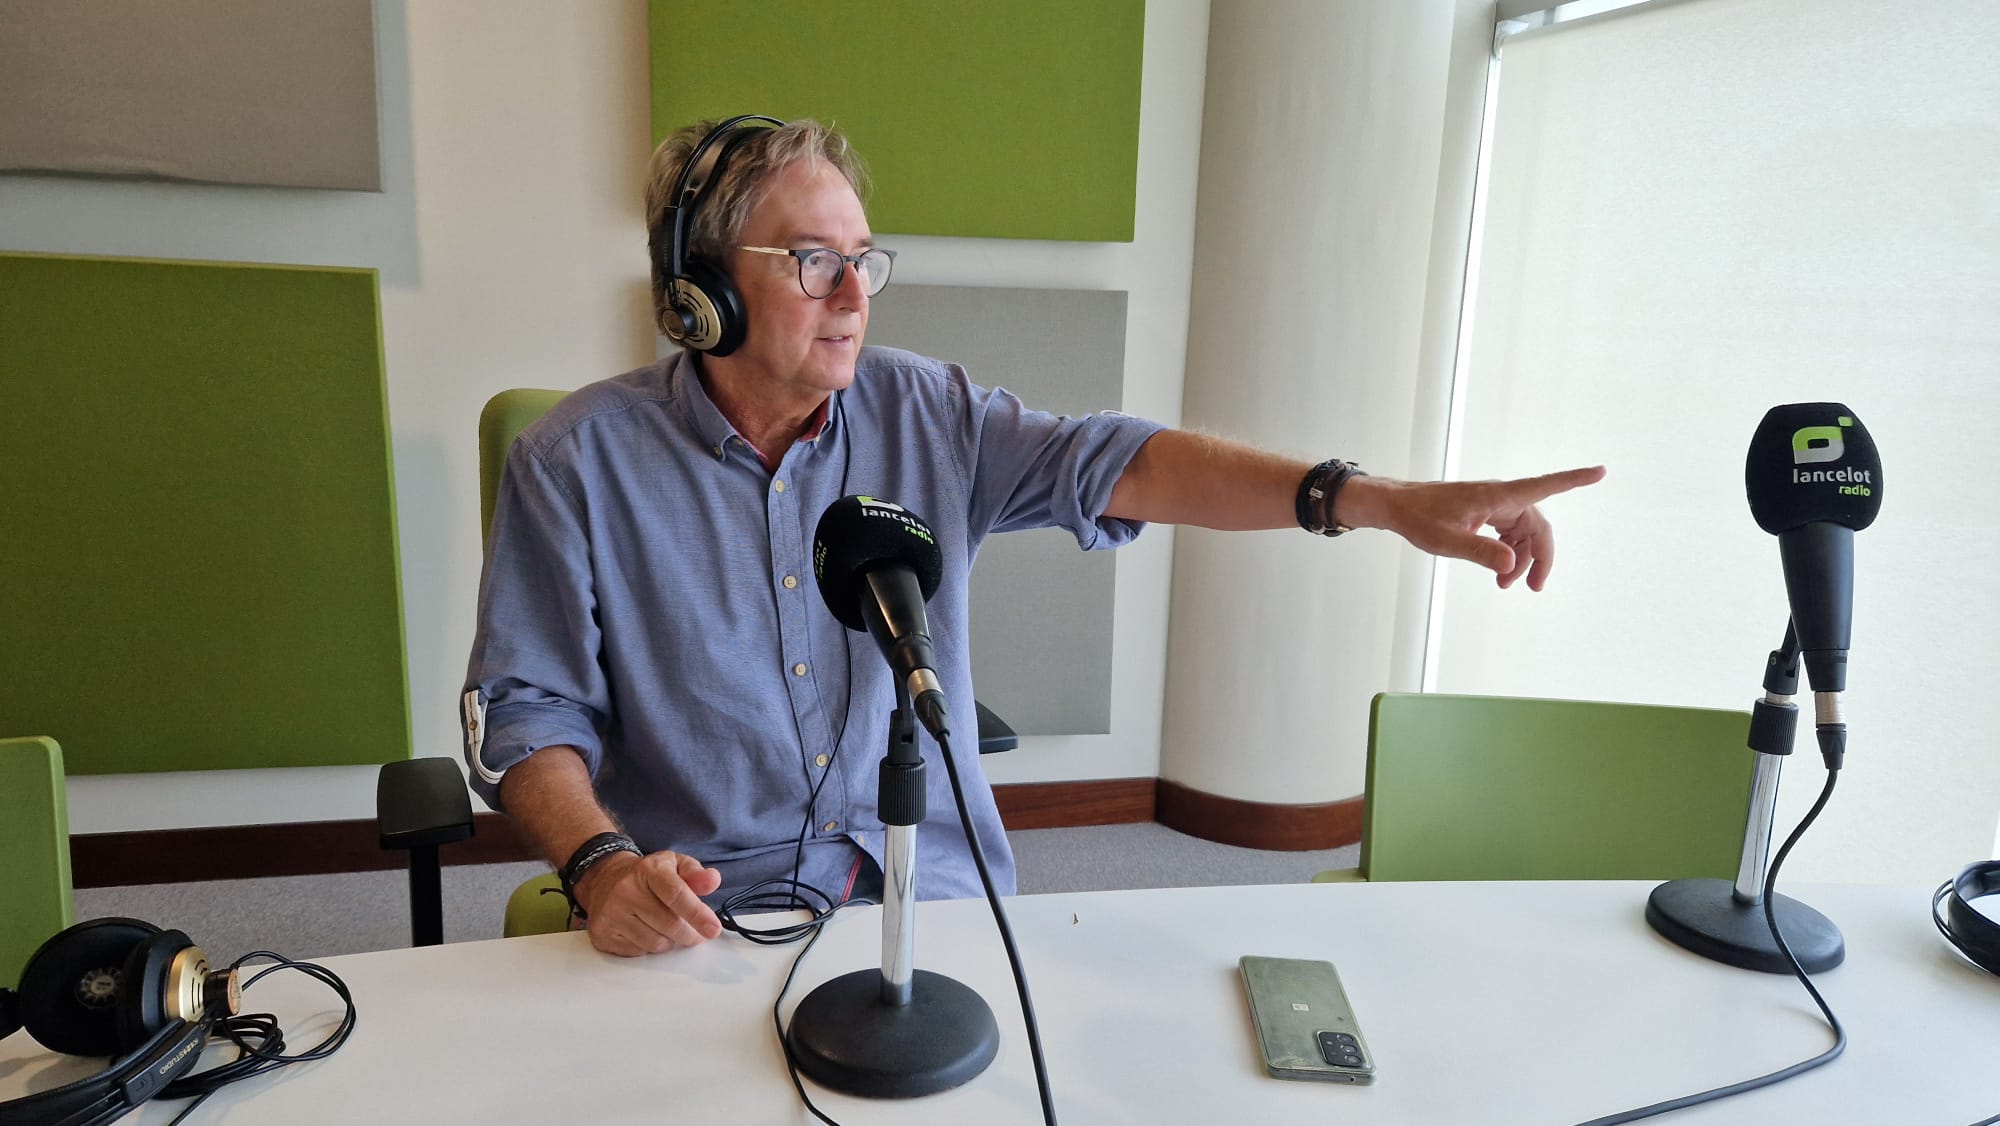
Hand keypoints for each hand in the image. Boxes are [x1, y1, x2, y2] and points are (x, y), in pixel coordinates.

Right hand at [572, 849, 724, 955]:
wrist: (604, 880)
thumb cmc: (646, 876)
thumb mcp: (673, 865)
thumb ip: (696, 874)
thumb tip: (712, 880)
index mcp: (648, 870)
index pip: (676, 894)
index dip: (697, 914)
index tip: (713, 929)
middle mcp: (626, 890)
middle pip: (670, 925)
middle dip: (689, 933)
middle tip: (694, 932)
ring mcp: (611, 913)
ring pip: (655, 944)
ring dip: (668, 941)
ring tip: (664, 927)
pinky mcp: (602, 934)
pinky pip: (638, 952)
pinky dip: (648, 947)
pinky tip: (645, 931)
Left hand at [1341, 466, 1605, 590]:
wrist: (1397, 507)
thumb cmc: (1419, 518)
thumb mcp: (1446, 541)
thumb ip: (1479, 552)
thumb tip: (1512, 564)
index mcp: (1497, 497)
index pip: (1544, 486)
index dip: (1574, 479)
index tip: (1601, 471)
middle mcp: (1501, 498)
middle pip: (1537, 525)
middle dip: (1541, 556)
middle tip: (1535, 588)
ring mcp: (1494, 505)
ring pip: (1524, 532)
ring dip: (1523, 558)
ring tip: (1508, 585)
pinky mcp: (1485, 513)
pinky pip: (1510, 532)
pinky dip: (1510, 552)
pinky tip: (1502, 572)